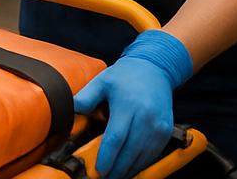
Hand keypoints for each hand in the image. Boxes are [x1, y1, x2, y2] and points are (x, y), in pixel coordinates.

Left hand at [73, 30, 191, 178]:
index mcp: (127, 106)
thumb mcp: (102, 81)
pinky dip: (141, 164)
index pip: (116, 138)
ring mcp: (158, 127)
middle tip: (104, 177)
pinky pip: (153, 153)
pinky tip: (129, 168)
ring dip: (129, 169)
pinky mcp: (165, 131)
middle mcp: (145, 118)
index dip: (107, 157)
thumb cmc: (126, 76)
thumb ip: (86, 97)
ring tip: (114, 176)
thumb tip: (71, 109)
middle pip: (130, 151)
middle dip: (117, 169)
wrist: (154, 69)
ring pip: (143, 156)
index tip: (99, 169)